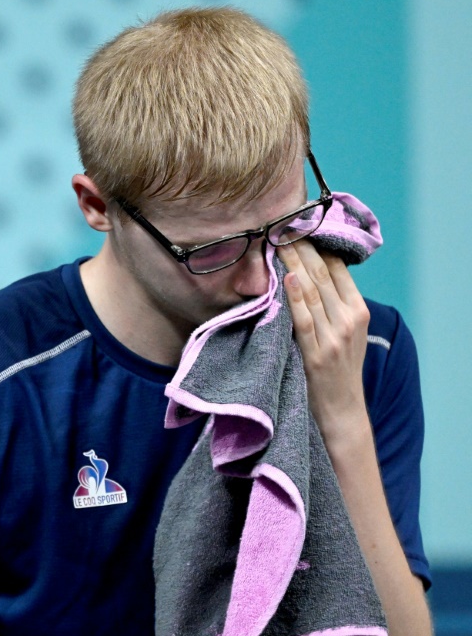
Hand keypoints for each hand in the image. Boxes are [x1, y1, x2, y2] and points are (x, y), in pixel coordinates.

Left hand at [277, 240, 370, 452]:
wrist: (342, 411)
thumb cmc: (339, 370)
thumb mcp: (347, 333)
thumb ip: (335, 306)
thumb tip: (310, 272)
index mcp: (359, 311)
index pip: (338, 268)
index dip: (317, 244)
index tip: (299, 225)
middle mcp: (349, 320)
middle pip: (323, 273)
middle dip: (302, 246)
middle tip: (282, 224)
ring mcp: (334, 336)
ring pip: (312, 290)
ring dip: (293, 262)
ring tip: (277, 240)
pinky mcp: (316, 353)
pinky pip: (303, 319)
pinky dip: (295, 296)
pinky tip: (286, 277)